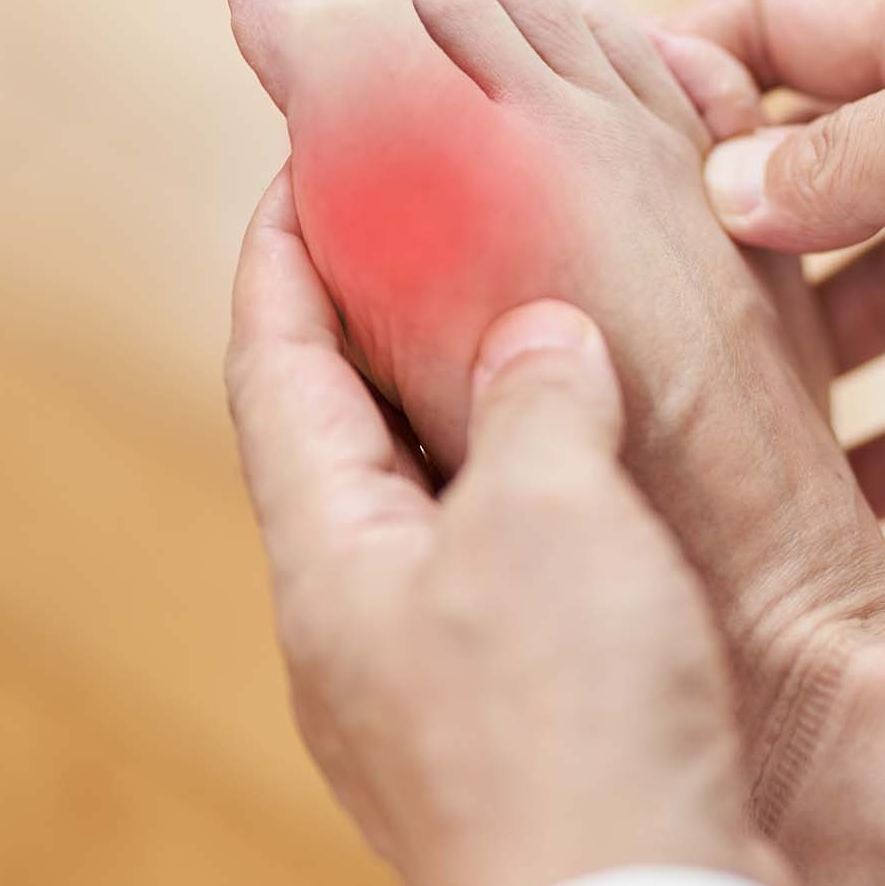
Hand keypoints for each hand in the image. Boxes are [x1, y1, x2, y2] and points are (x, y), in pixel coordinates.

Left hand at [225, 173, 790, 885]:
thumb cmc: (573, 729)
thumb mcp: (552, 524)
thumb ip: (536, 404)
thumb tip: (539, 334)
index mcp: (332, 560)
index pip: (275, 371)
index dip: (281, 253)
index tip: (304, 157)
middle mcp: (361, 618)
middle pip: (343, 431)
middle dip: (375, 317)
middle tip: (428, 215)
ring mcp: (432, 674)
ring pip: (436, 500)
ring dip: (470, 401)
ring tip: (531, 315)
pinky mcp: (516, 715)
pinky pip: (508, 563)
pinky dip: (542, 485)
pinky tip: (608, 460)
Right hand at [668, 0, 884, 510]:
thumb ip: (858, 154)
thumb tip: (723, 193)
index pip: (786, 30)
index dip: (689, 71)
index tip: (595, 144)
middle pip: (826, 185)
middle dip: (736, 244)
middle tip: (633, 322)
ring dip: (816, 369)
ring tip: (713, 434)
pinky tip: (846, 506)